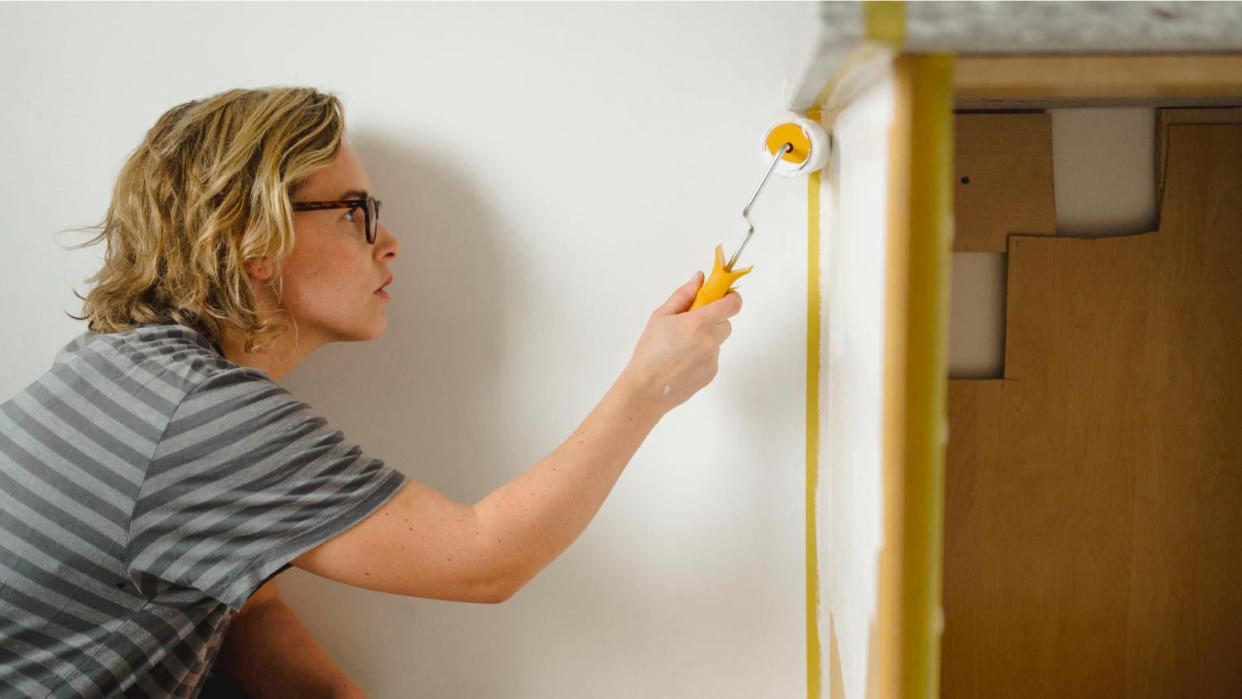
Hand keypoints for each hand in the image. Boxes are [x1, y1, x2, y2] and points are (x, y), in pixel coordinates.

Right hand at [624, 270, 742, 411]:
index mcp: (698, 323)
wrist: (647, 389)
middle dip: (712, 319)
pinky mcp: (712, 373)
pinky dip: (702, 356)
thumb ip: (683, 296)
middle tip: (691, 323)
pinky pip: (712, 357)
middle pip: (725, 322)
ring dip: (706, 339)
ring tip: (681, 347)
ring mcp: (713, 359)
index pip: (731, 304)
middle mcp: (710, 340)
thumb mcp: (660, 317)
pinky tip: (682, 361)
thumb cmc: (650, 352)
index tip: (723, 295)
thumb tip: (699, 279)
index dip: (731, 297)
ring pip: (717, 341)